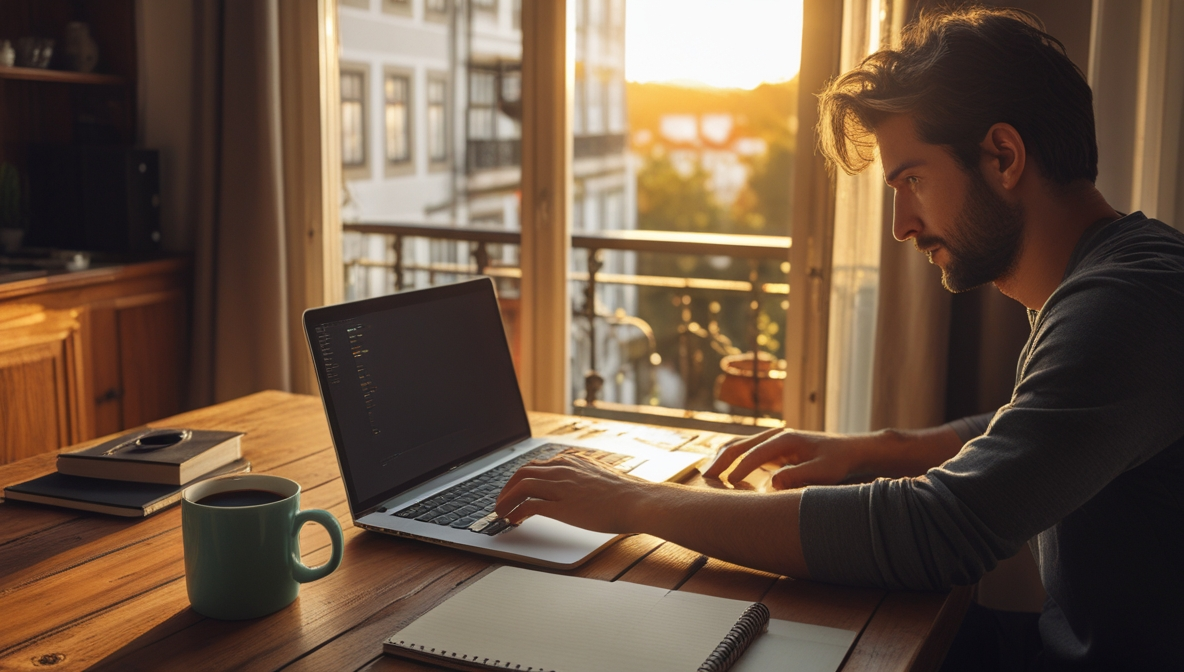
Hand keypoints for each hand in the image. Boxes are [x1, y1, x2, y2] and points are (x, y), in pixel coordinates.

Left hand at [494, 454, 651, 532]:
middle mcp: (563, 469)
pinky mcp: (561, 506)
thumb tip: (577, 488)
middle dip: (507, 487)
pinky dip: (516, 512)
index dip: (521, 478)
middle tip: (501, 502)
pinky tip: (514, 521)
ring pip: (521, 486)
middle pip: (522, 472)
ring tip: (500, 513)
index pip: (537, 464)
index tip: (515, 489)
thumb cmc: (625, 494)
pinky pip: (529, 505)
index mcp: (571, 461)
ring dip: (505, 500)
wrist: (637, 501)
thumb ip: (583, 477)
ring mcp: (561, 486)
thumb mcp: (599, 476)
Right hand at [702, 427, 867, 489]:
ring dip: (722, 457)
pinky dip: (732, 459)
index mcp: (786, 439)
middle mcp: (776, 437)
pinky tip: (723, 472)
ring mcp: (773, 442)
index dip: (740, 468)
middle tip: (706, 476)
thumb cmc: (838, 461)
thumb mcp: (824, 471)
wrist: (850, 451)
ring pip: (739, 445)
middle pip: (740, 444)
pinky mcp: (774, 450)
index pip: (755, 453)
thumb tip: (772, 482)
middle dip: (721, 459)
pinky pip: (746, 452)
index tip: (728, 483)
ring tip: (708, 473)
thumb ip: (799, 476)